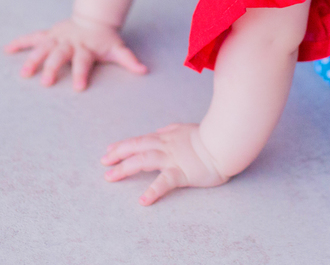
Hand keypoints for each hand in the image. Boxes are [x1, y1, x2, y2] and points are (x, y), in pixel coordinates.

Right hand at [4, 16, 146, 89]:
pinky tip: (6, 50)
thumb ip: (129, 60)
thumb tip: (144, 71)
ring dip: (33, 59)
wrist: (94, 19)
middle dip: (52, 67)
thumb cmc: (105, 40)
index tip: (79, 88)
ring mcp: (57, 38)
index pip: (83, 61)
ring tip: (24, 73)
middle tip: (45, 82)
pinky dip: (19, 43)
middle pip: (59, 55)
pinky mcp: (48, 35)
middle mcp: (69, 42)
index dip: (82, 73)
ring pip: (43, 47)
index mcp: (86, 48)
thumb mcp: (118, 49)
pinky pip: (32, 38)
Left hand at [102, 123, 227, 205]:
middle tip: (103, 162)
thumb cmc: (211, 136)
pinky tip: (143, 200)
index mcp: (167, 137)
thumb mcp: (187, 129)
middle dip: (117, 155)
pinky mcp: (182, 172)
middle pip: (136, 148)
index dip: (123, 145)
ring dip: (125, 168)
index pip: (140, 140)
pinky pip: (164, 182)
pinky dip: (153, 191)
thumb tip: (161, 131)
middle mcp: (166, 146)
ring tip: (110, 177)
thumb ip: (172, 130)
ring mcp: (172, 159)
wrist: (226, 142)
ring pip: (143, 161)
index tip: (109, 150)